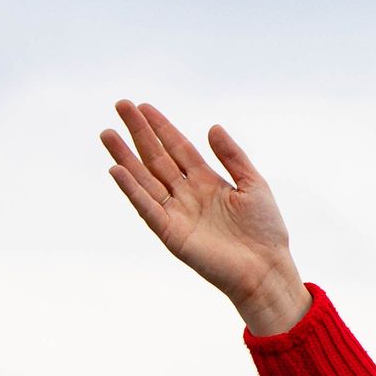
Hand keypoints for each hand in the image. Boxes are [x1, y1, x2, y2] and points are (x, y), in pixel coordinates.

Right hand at [101, 100, 309, 334]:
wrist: (267, 270)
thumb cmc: (265, 231)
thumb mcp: (254, 185)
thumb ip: (233, 157)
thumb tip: (212, 127)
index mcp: (206, 182)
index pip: (178, 148)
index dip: (161, 127)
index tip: (142, 106)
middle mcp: (187, 195)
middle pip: (157, 158)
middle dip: (139, 132)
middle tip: (120, 105)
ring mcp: (177, 213)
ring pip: (145, 179)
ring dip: (125, 157)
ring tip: (107, 134)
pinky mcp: (171, 233)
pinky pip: (147, 208)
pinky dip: (131, 190)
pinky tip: (117, 170)